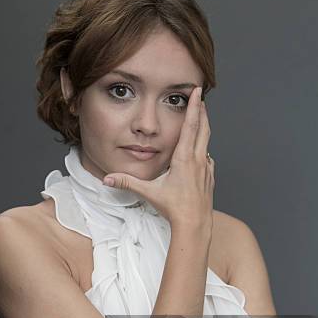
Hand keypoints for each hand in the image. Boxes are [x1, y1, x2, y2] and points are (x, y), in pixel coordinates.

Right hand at [103, 86, 214, 228]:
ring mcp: (206, 169)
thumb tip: (107, 179)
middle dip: (202, 111)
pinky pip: (208, 158)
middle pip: (203, 129)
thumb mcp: (149, 193)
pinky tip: (200, 153)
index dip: (194, 107)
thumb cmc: (174, 209)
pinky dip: (204, 150)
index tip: (197, 92)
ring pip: (207, 142)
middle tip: (200, 97)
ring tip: (200, 119)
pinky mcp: (210, 178)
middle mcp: (198, 161)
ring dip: (204, 128)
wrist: (195, 225)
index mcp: (184, 159)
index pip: (190, 126)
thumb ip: (128, 183)